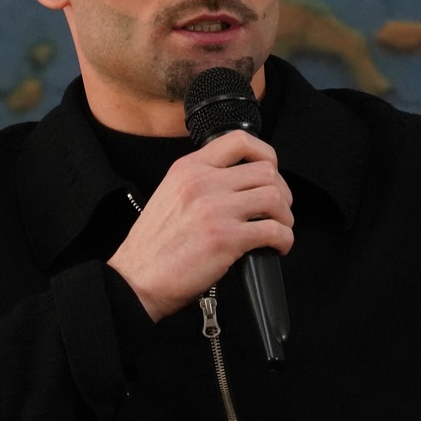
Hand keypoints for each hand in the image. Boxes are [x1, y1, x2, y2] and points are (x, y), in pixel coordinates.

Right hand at [108, 130, 292, 320]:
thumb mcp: (170, 194)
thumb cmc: (153, 246)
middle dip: (281, 192)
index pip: (240, 141)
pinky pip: (274, 230)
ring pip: (275, 198)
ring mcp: (215, 209)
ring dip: (285, 216)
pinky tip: (277, 248)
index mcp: (188, 168)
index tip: (271, 171)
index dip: (266, 154)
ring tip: (278, 229)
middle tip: (277, 210)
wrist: (136, 279)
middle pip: (266, 171)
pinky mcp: (226, 239)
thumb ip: (201, 181)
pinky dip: (284, 240)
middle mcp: (203, 183)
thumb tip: (240, 183)